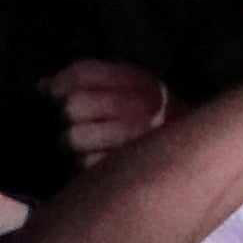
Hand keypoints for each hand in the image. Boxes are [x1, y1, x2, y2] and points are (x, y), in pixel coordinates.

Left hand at [51, 57, 173, 162]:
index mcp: (142, 82)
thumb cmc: (150, 122)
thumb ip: (88, 81)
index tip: (51, 93)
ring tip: (90, 145)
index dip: (59, 83)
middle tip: (78, 123)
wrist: (200, 157)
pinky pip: (85, 165)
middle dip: (67, 116)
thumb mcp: (130, 91)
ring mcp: (137, 139)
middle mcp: (142, 106)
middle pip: (73, 106)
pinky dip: (86, 166)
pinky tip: (101, 164)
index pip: (84, 73)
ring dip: (75, 144)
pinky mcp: (130, 169)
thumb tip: (42, 86)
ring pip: (73, 138)